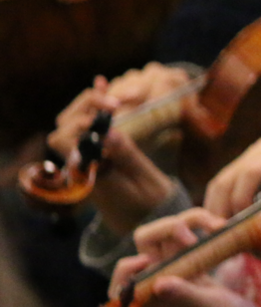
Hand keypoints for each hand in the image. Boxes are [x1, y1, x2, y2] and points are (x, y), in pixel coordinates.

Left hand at [49, 67, 186, 234]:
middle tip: (113, 102)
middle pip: (64, 127)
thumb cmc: (150, 205)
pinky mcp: (98, 156)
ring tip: (111, 96)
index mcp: (86, 174)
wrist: (150, 222)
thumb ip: (126, 156)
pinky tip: (103, 84)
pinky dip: (94, 108)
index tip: (112, 111)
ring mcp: (87, 161)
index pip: (66, 138)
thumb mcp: (145, 181)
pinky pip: (88, 129)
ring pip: (72, 126)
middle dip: (83, 108)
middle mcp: (80, 166)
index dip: (83, 120)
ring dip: (87, 107)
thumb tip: (110, 131)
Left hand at [111, 207, 227, 289]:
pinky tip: (222, 228)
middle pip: (147, 241)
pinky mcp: (195, 261)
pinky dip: (204, 226)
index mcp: (155, 298)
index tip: (150, 261)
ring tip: (219, 225)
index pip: (124, 281)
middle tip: (194, 236)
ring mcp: (178, 268)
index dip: (129, 267)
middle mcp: (161, 280)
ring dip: (192, 221)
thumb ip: (184, 295)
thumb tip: (158, 283)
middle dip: (168, 228)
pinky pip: (192, 235)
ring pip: (172, 233)